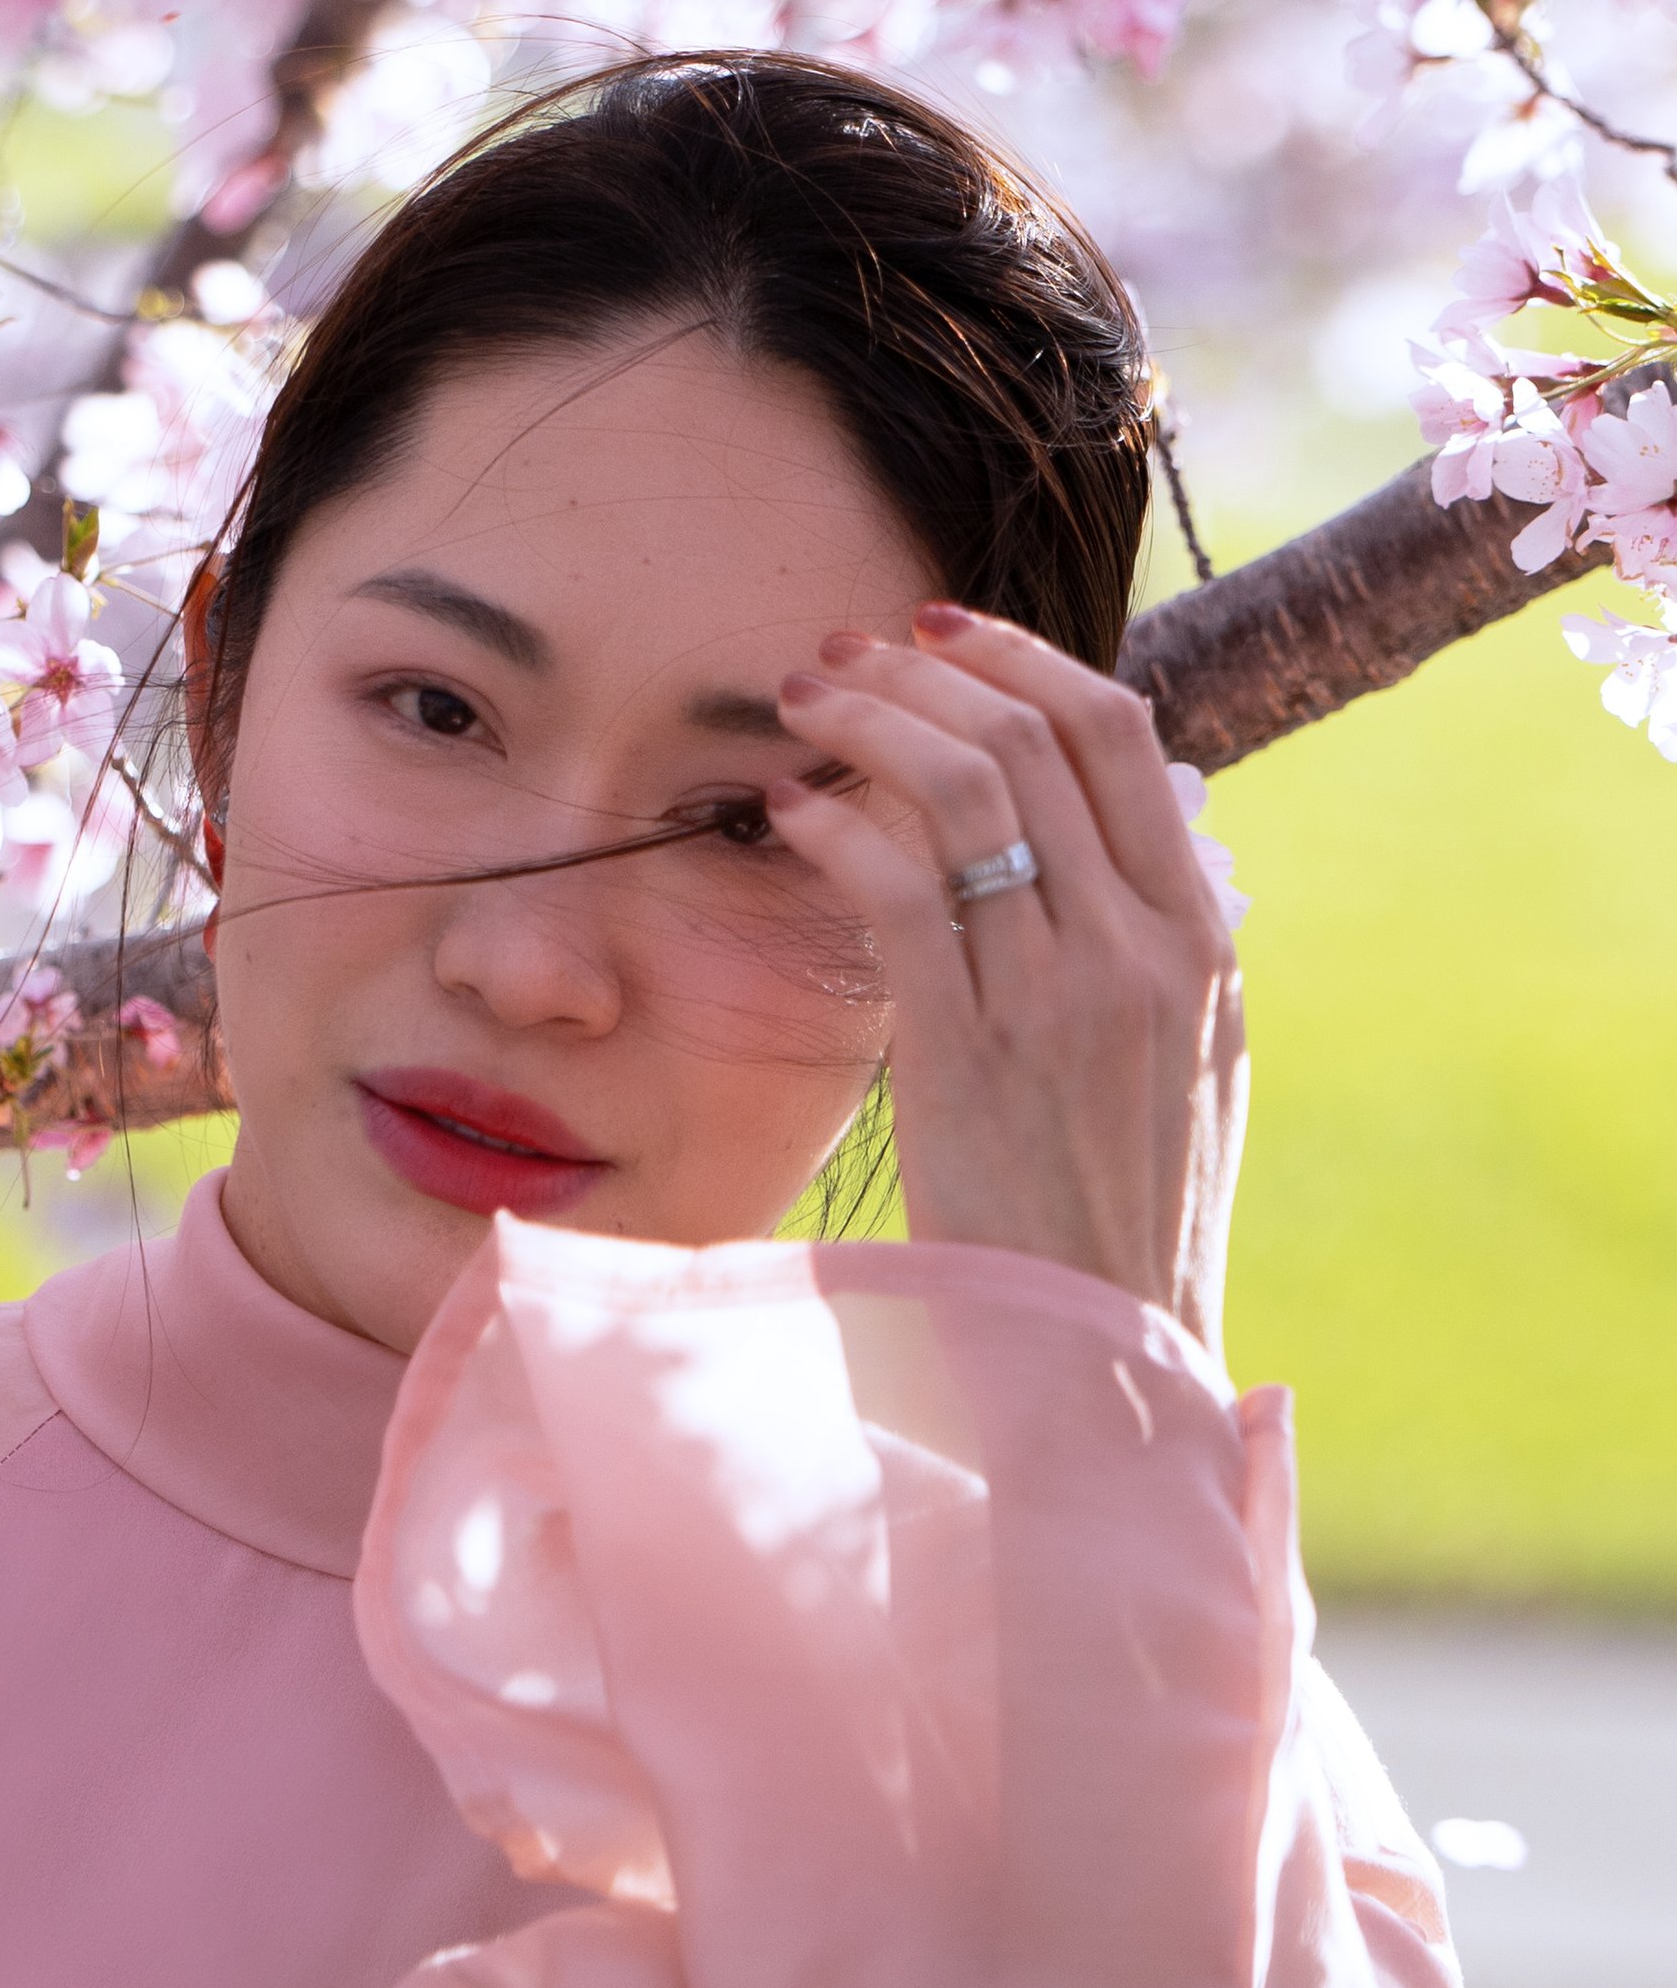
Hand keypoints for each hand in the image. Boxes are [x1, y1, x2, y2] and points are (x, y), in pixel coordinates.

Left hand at [768, 603, 1246, 1355]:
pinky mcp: (968, 1054)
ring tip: (801, 706)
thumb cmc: (1125, 1212)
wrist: (1106, 1355)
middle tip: (845, 651)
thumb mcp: (1186, 1063)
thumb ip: (1152, 945)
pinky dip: (832, 829)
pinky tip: (783, 814)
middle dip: (928, 669)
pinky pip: (895, 893)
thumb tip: (1091, 838)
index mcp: (1203, 940)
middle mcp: (1142, 951)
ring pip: (962, 792)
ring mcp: (1059, 1000)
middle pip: (1036, 737)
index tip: (942, 632)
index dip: (1023, 658)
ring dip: (867, 723)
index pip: (1122, 735)